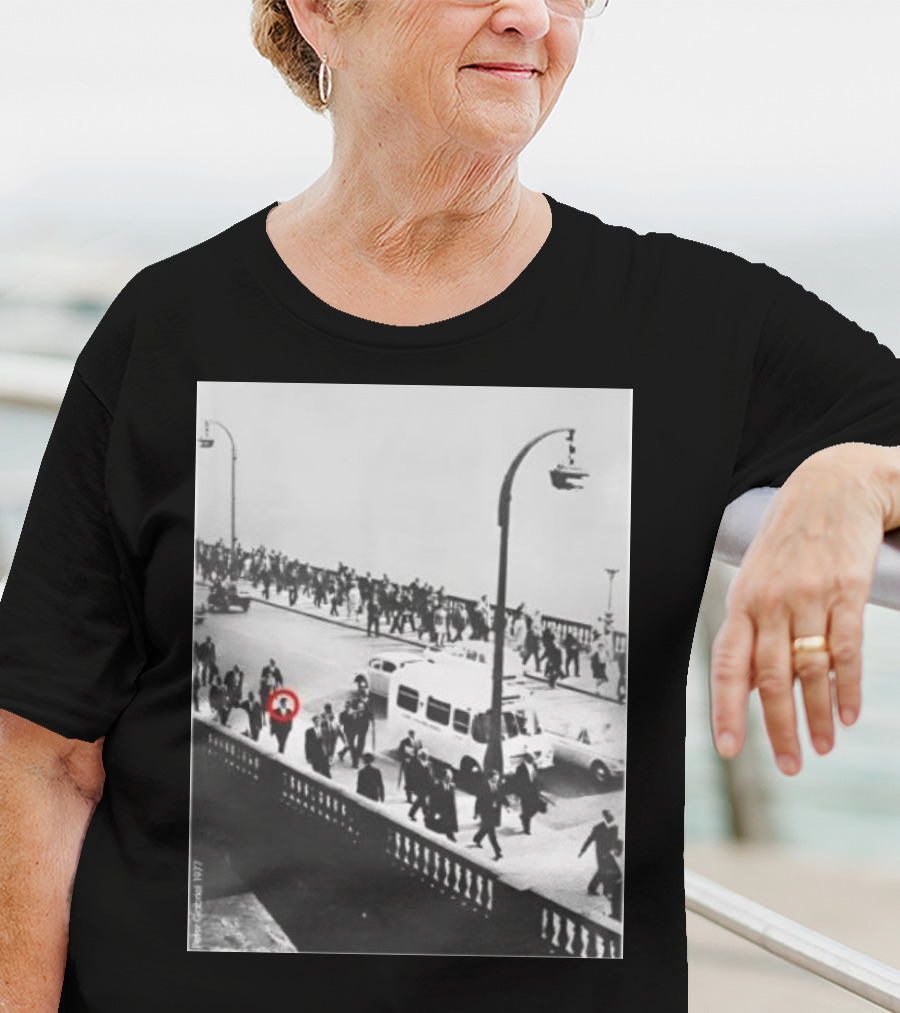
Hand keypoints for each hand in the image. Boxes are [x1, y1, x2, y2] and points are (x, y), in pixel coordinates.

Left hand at [710, 444, 888, 774]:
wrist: (832, 487)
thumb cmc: (790, 541)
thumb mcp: (757, 580)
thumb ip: (751, 633)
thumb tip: (743, 687)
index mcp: (741, 602)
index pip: (727, 665)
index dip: (726, 710)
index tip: (730, 750)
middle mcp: (770, 602)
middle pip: (771, 678)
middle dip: (779, 728)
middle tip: (790, 765)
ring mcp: (808, 596)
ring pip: (810, 670)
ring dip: (818, 716)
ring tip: (821, 747)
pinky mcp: (846, 590)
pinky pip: (847, 649)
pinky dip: (848, 687)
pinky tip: (849, 714)